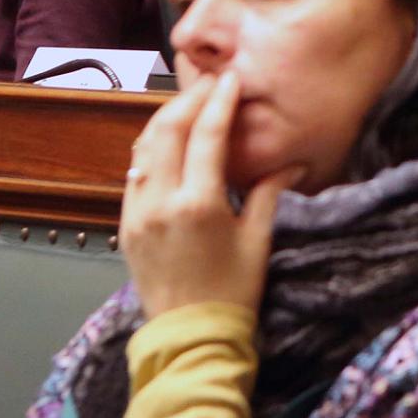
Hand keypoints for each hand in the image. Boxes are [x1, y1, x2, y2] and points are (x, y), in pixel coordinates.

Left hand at [121, 72, 293, 320]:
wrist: (190, 338)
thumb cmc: (233, 291)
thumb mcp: (258, 240)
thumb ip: (269, 192)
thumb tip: (291, 161)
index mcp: (198, 204)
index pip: (206, 135)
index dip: (220, 101)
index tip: (231, 79)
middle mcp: (160, 202)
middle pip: (167, 130)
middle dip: (188, 99)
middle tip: (210, 84)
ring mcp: (136, 213)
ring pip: (143, 147)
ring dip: (165, 120)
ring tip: (189, 105)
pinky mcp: (125, 225)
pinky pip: (134, 173)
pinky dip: (151, 149)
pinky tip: (169, 143)